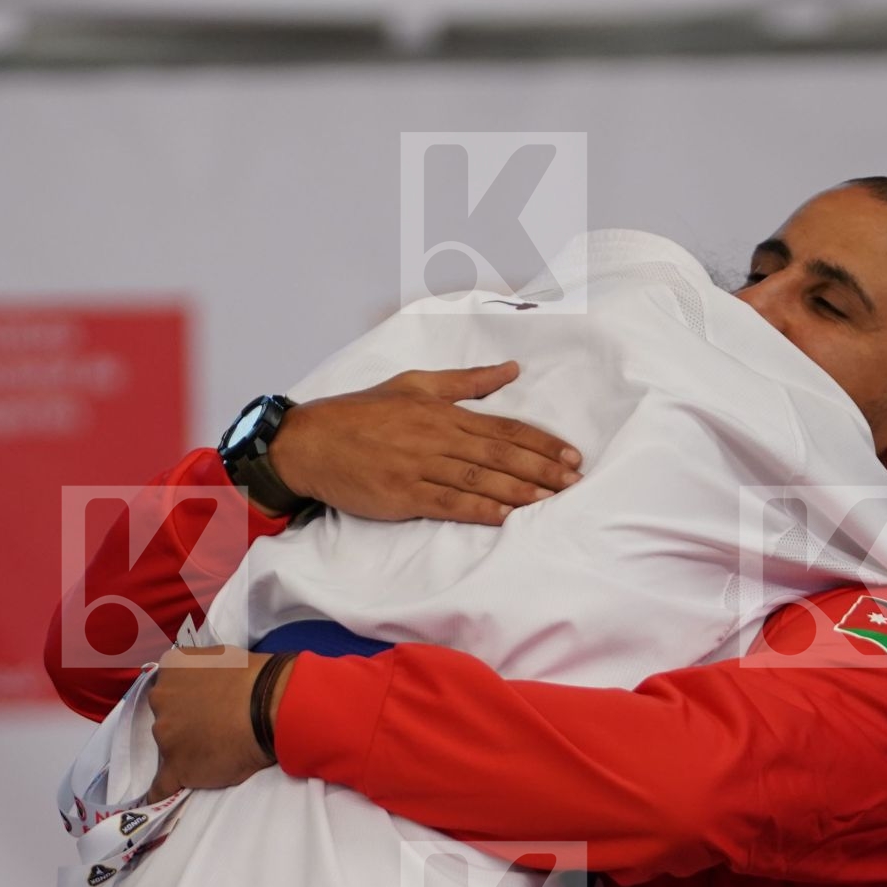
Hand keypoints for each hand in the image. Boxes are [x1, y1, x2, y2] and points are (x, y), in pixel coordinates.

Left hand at [145, 645, 293, 800]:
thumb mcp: (220, 657)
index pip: (168, 687)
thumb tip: (203, 685)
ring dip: (182, 751)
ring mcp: (165, 737)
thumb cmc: (256, 679)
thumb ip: (200, 672)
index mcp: (170, 669)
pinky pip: (160, 786)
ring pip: (166, 747)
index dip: (185, 700)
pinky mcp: (176, 768)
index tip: (202, 708)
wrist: (270, 707)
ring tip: (213, 755)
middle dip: (182, 723)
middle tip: (212, 729)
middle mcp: (160, 700)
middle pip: (164, 716)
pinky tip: (163, 797)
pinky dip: (161, 792)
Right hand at [268, 362, 582, 526]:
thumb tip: (511, 370)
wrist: (311, 441)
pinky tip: (507, 517)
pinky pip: (449, 503)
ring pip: (480, 479)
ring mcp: (419, 466)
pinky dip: (480, 510)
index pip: (504, 428)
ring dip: (520, 491)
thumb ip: (466, 381)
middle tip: (576, 482)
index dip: (541, 442)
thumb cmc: (361, 413)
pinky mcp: (403, 494)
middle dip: (542, 469)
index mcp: (442, 411)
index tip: (571, 455)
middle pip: (500, 454)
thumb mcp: (414, 384)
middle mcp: (436, 436)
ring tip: (553, 502)